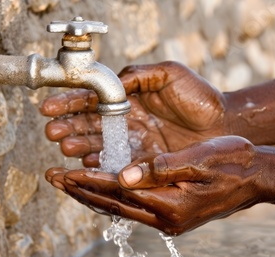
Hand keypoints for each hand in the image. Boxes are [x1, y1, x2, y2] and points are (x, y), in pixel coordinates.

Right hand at [40, 61, 226, 166]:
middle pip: (89, 125)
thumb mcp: (168, 74)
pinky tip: (87, 164)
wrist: (225, 124)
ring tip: (65, 147)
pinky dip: (101, 165)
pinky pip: (117, 164)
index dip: (70, 103)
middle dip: (68, 127)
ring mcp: (133, 143)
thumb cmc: (199, 96)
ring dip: (79, 146)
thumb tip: (110, 84)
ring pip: (99, 146)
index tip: (49, 108)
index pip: (92, 100)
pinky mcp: (143, 162)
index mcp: (128, 99)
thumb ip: (137, 75)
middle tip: (53, 132)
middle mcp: (126, 122)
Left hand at [45, 136, 263, 235]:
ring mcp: (168, 219)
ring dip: (91, 194)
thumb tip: (124, 176)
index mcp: (171, 205)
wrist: (258, 177)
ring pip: (119, 208)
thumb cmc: (233, 163)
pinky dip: (110, 196)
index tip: (64, 172)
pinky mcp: (171, 214)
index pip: (119, 193)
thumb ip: (160, 168)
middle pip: (113, 206)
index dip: (90, 182)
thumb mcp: (199, 160)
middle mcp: (166, 218)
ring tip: (66, 182)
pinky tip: (99, 187)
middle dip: (80, 190)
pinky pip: (132, 207)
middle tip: (52, 176)